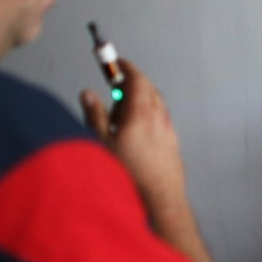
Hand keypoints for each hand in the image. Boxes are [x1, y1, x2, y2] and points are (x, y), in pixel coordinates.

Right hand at [80, 58, 185, 218]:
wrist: (160, 199)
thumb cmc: (131, 175)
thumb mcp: (102, 144)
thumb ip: (94, 115)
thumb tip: (88, 94)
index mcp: (141, 113)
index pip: (137, 79)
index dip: (126, 68)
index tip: (117, 63)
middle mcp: (159, 118)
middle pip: (148, 89)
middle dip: (131, 84)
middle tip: (114, 91)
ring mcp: (169, 130)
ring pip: (156, 104)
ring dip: (140, 101)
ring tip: (121, 119)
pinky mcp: (173, 142)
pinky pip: (161, 119)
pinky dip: (149, 115)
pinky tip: (136, 133)